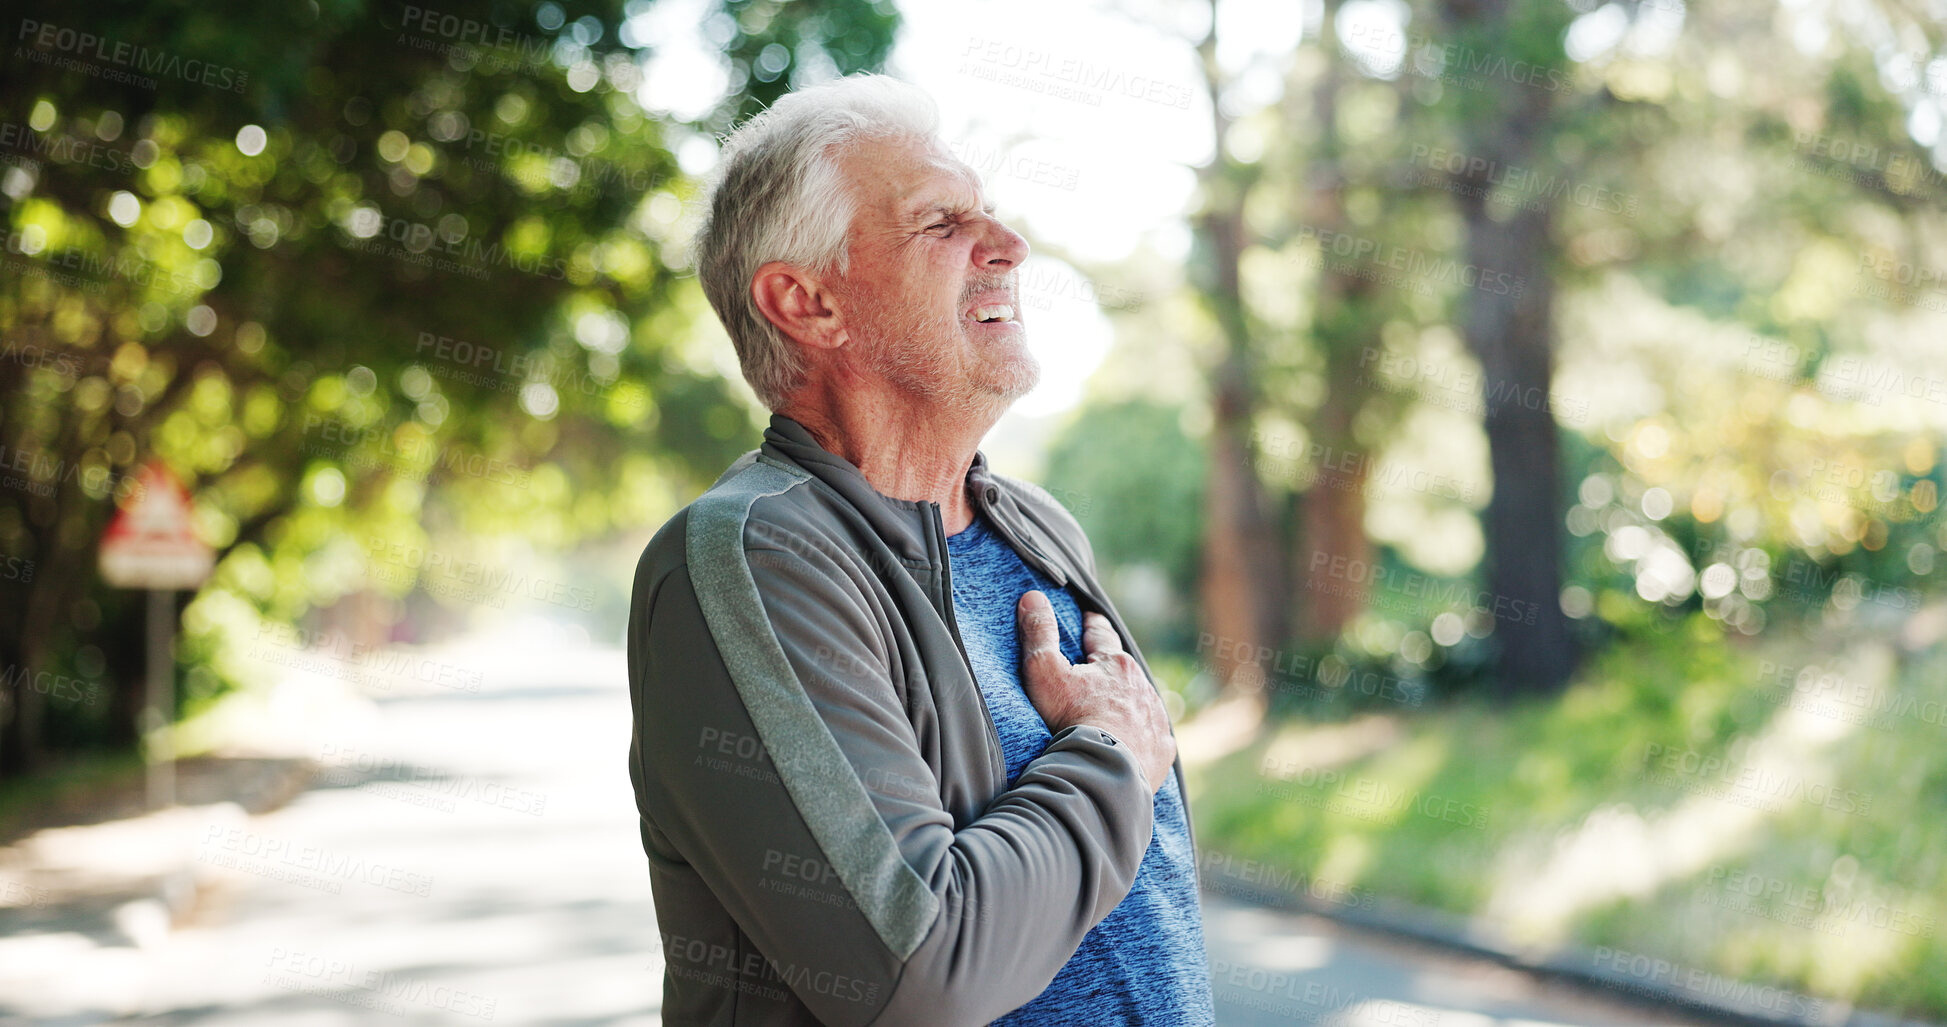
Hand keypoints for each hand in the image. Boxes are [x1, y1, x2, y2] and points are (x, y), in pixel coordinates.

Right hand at [1015, 590, 1175, 792]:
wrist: (1103, 772)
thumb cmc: (1072, 720)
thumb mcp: (1045, 672)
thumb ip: (1038, 633)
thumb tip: (1032, 596)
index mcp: (1116, 665)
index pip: (1102, 636)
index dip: (1092, 627)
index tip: (1090, 619)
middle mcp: (1142, 687)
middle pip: (1124, 671)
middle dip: (1112, 669)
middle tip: (1098, 670)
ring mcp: (1155, 719)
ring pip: (1141, 702)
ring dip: (1128, 702)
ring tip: (1114, 711)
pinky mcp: (1161, 749)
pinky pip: (1154, 737)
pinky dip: (1143, 735)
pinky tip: (1135, 743)